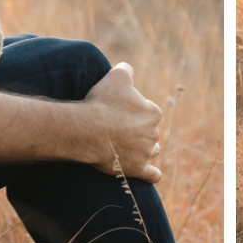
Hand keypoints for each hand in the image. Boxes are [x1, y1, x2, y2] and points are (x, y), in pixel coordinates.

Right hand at [81, 62, 163, 182]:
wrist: (89, 130)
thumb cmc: (102, 102)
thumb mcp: (116, 76)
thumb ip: (126, 69)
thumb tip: (128, 67)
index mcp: (153, 112)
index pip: (148, 111)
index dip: (134, 111)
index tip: (119, 112)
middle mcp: (153, 133)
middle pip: (149, 132)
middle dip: (138, 131)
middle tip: (118, 130)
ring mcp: (146, 153)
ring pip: (151, 151)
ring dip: (144, 149)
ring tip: (129, 148)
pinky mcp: (137, 169)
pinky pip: (152, 174)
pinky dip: (152, 173)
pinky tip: (151, 173)